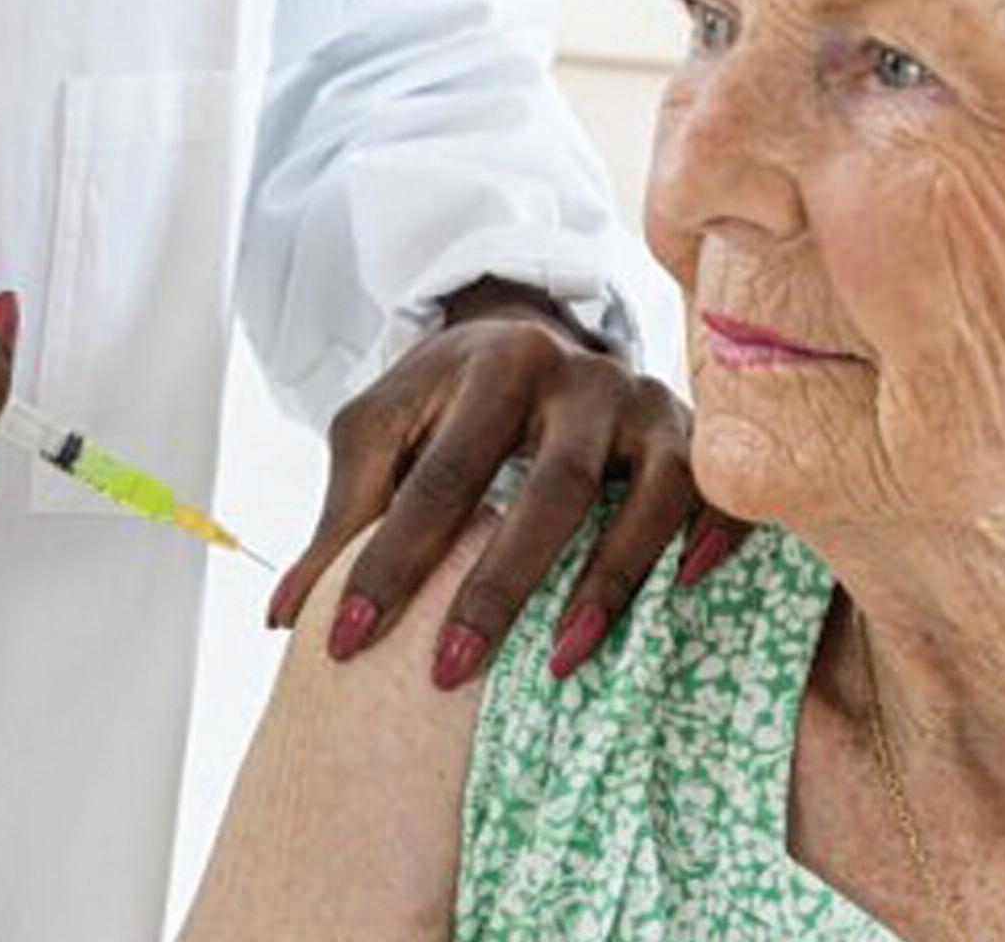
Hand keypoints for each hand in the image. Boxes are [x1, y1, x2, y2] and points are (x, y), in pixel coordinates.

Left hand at [267, 281, 747, 688]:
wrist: (527, 332)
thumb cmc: (445, 400)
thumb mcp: (380, 431)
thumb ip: (341, 517)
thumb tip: (284, 619)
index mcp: (493, 365)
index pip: (441, 477)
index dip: (390, 564)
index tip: (344, 644)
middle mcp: (580, 376)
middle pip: (550, 489)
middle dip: (498, 588)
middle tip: (447, 672)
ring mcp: (645, 403)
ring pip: (647, 495)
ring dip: (608, 583)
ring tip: (558, 662)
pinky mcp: (696, 433)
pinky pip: (720, 490)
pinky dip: (711, 538)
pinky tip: (684, 591)